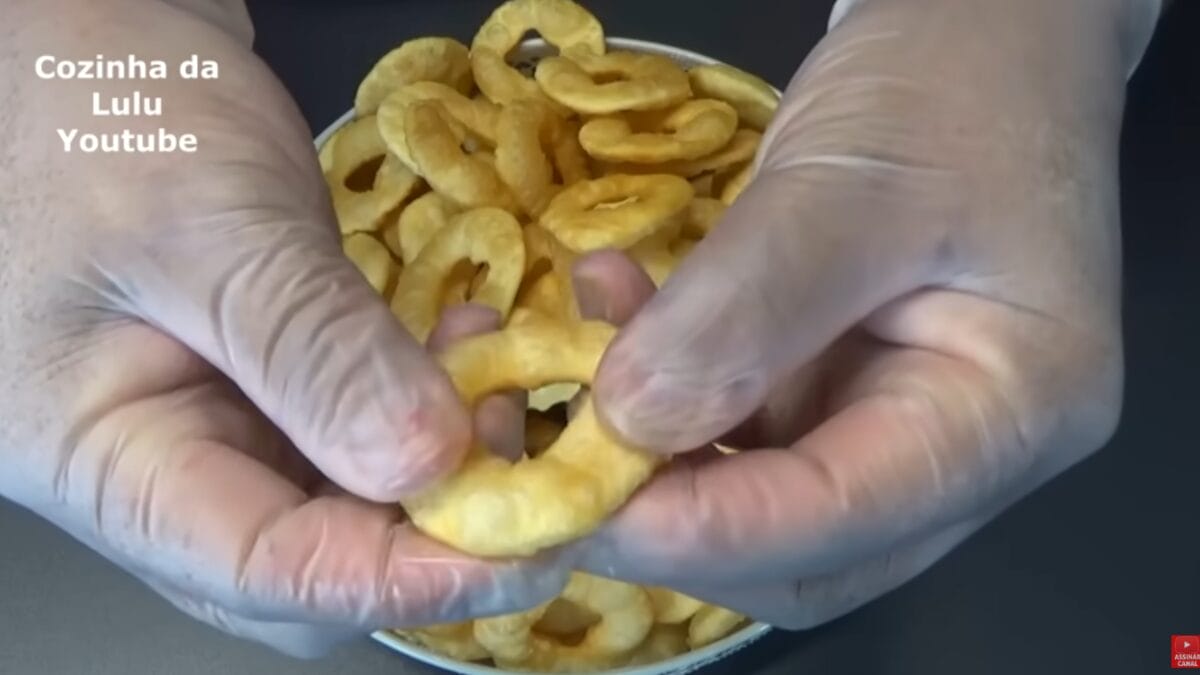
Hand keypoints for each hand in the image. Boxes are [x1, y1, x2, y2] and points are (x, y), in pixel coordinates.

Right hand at [0, 0, 562, 656]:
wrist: (87, 32)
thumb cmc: (99, 110)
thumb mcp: (205, 228)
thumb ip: (312, 352)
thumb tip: (427, 465)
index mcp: (105, 459)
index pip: (264, 570)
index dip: (401, 576)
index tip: (524, 546)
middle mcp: (159, 462)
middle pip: (309, 557)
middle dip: (427, 533)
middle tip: (528, 470)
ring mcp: (212, 415)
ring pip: (342, 494)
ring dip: (438, 463)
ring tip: (503, 388)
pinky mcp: (264, 372)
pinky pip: (353, 423)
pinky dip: (423, 405)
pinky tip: (468, 354)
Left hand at [572, 0, 1162, 627]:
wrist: (985, 36)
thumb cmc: (956, 88)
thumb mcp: (852, 184)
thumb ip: (746, 307)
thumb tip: (629, 419)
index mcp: (1012, 411)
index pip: (843, 519)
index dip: (701, 530)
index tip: (576, 498)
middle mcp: (958, 446)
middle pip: (798, 545)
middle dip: (667, 517)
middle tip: (552, 455)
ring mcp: (891, 418)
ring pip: (752, 493)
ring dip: (648, 447)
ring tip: (568, 355)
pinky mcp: (834, 384)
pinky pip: (734, 421)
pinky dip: (662, 386)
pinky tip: (612, 308)